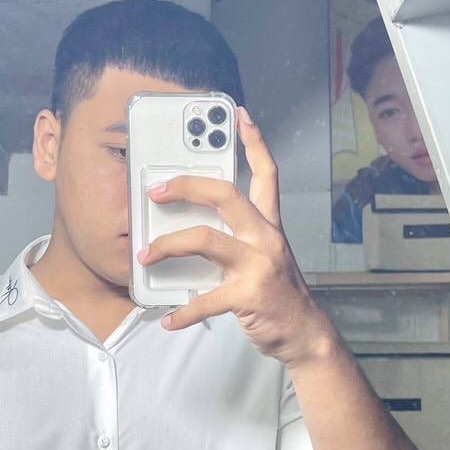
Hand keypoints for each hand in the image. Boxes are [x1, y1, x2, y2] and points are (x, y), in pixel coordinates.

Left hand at [139, 107, 335, 369]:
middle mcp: (265, 238)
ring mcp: (258, 265)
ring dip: (167, 245)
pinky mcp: (249, 295)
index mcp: (269, 225)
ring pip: (205, 239)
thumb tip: (186, 231)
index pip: (266, 174)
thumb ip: (233, 239)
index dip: (254, 142)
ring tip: (144, 255)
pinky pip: (206, 300)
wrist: (304, 334)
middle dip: (186, 186)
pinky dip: (183, 312)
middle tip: (156, 191)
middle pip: (225, 195)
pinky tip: (168, 320)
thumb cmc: (278, 294)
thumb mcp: (264, 257)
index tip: (239, 116)